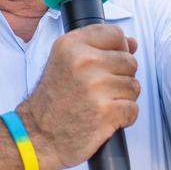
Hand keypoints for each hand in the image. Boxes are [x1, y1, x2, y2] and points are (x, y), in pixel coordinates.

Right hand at [16, 24, 139, 169]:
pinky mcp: (106, 111)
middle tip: (100, 90)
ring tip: (100, 104)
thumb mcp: (65, 62)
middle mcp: (83, 61)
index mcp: (71, 44)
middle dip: (121, 78)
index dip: (118, 49)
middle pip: (129, 61)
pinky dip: (123, 117)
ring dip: (122, 99)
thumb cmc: (52, 101)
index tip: (109, 63)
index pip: (115, 34)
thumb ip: (97, 48)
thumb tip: (132, 43)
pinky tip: (105, 118)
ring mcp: (96, 86)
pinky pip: (133, 109)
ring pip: (133, 86)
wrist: (37, 135)